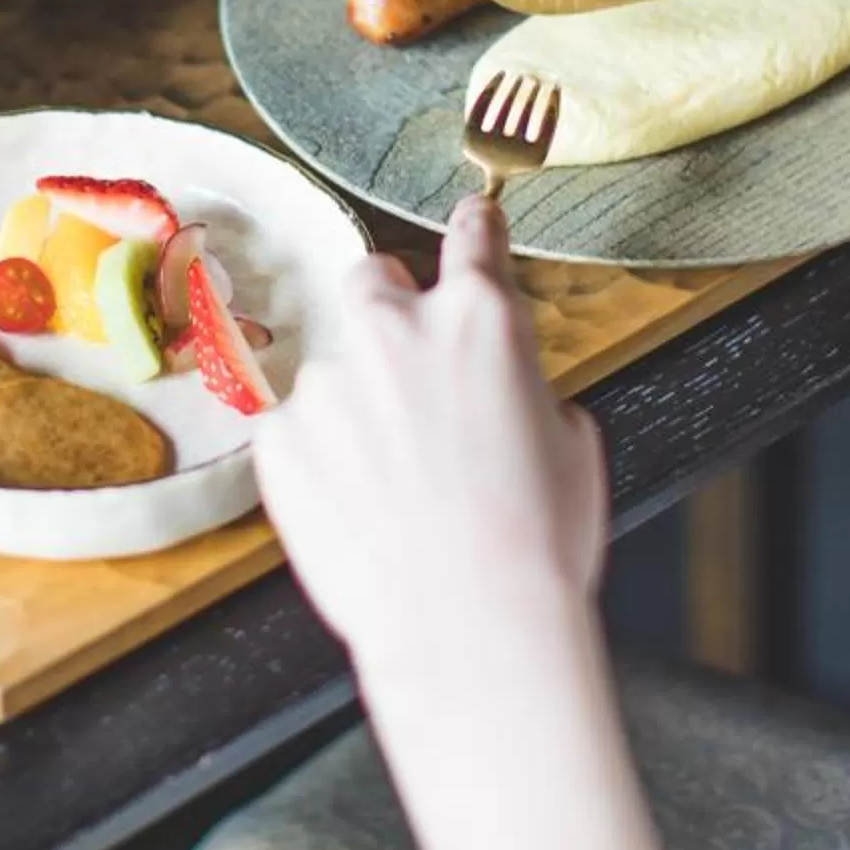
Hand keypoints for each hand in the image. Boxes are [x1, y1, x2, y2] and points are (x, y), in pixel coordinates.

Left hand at [254, 195, 606, 679]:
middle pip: (375, 279)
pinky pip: (298, 432)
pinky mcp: (279, 437)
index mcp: (482, 319)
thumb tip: (502, 391)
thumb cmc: (536, 545)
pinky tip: (359, 511)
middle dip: (391, 311)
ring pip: (337, 372)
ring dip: (358, 408)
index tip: (469, 222)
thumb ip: (524, 387)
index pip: (473, 237)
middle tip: (411, 374)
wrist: (468, 626)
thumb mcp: (570, 443)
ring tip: (393, 486)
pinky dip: (321, 461)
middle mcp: (396, 330)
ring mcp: (330, 381)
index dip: (474, 229)